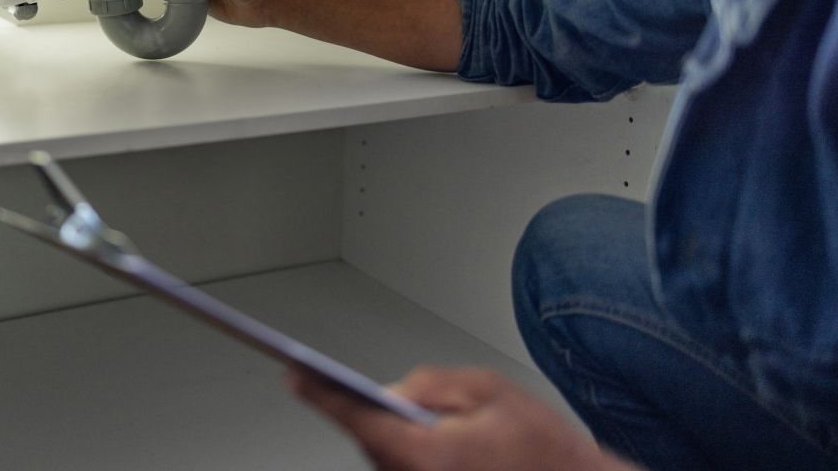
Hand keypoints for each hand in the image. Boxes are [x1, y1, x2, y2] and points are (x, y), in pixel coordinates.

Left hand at [288, 365, 631, 470]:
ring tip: (394, 406)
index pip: (359, 418)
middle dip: (360, 407)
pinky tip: (414, 434)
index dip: (322, 394)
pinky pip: (399, 467)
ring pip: (381, 454)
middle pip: (367, 438)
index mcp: (428, 455)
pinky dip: (399, 448)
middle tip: (343, 378)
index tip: (294, 375)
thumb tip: (390, 391)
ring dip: (384, 431)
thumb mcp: (489, 389)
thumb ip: (431, 384)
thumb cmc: (542, 446)